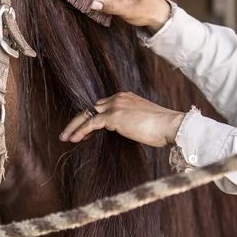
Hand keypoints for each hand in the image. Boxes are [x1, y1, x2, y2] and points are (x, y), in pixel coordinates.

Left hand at [59, 92, 184, 147]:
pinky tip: (73, 139)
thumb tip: (121, 131)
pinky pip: (91, 124)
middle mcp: (117, 98)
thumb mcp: (142, 120)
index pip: (100, 106)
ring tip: (64, 138)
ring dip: (74, 127)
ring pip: (87, 115)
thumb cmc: (161, 128)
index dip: (89, 118)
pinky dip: (80, 131)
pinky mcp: (114, 116)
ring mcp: (115, 106)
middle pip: (90, 108)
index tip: (83, 131)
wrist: (172, 126)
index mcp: (124, 97)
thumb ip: (128, 122)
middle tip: (66, 133)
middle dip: (77, 121)